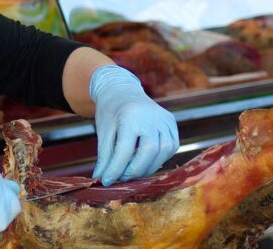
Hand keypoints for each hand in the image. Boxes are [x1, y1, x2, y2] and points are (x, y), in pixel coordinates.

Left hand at [89, 65, 178, 185]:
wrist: (121, 90)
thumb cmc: (110, 112)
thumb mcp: (103, 131)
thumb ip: (105, 156)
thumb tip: (101, 180)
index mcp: (130, 115)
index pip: (125, 150)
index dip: (115, 169)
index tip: (106, 181)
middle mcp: (151, 116)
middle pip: (148, 153)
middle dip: (134, 171)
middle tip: (121, 178)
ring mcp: (164, 119)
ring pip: (162, 152)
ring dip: (147, 167)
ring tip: (131, 170)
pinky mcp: (171, 123)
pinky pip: (170, 147)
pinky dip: (158, 158)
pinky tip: (144, 160)